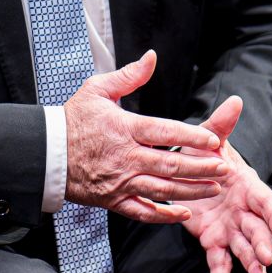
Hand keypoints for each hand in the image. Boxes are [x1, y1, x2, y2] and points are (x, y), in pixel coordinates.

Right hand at [63, 50, 229, 223]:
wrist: (46, 153)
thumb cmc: (72, 119)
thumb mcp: (97, 90)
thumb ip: (129, 76)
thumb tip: (152, 57)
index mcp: (124, 128)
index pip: (164, 132)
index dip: (191, 136)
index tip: (214, 139)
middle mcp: (125, 156)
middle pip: (170, 163)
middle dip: (202, 167)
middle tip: (226, 168)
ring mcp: (120, 180)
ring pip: (163, 189)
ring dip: (192, 190)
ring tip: (215, 189)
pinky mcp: (113, 199)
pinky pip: (142, 210)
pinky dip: (163, 215)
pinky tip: (184, 213)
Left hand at [175, 95, 271, 272]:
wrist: (187, 168)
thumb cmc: (203, 153)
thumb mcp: (209, 139)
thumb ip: (220, 124)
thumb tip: (234, 100)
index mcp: (247, 186)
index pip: (266, 201)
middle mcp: (244, 210)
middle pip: (258, 229)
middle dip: (264, 243)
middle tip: (268, 258)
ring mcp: (230, 227)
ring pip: (244, 248)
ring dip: (252, 263)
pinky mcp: (213, 240)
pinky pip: (218, 262)